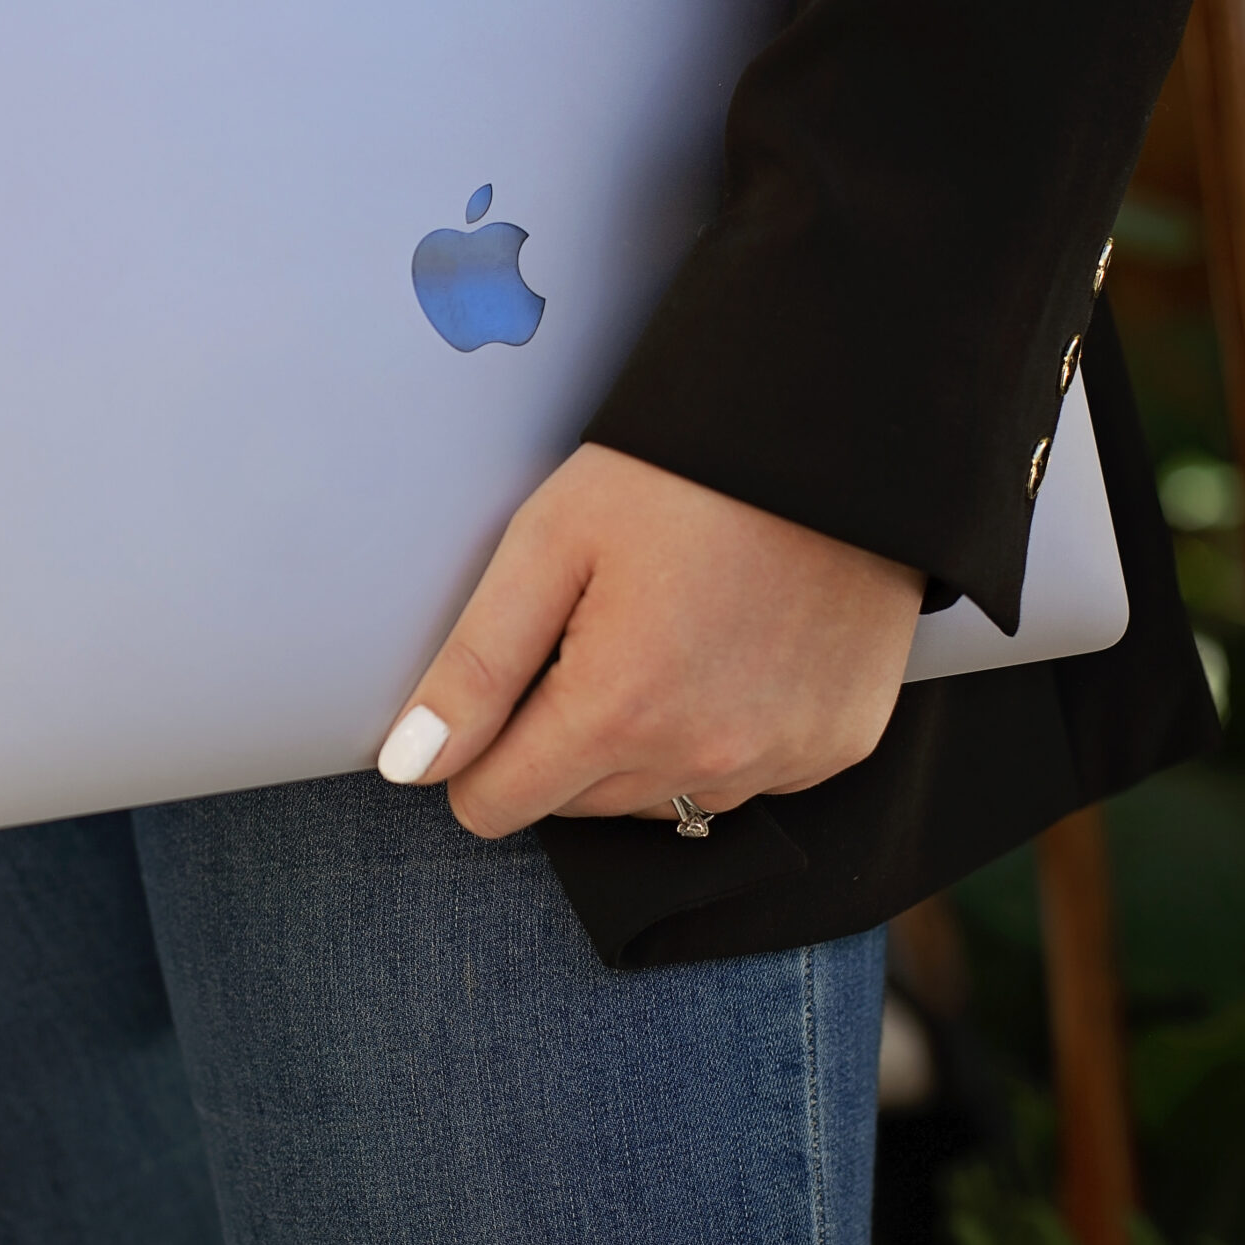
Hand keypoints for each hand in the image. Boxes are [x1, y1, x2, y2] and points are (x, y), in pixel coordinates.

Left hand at [376, 443, 924, 836]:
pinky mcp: (833, 748)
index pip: (494, 807)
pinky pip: (743, 781)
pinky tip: (733, 650)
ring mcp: (779, 763)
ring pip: (657, 800)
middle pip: (573, 806)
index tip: (505, 682)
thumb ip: (474, 667)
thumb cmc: (679, 477)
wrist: (835, 438)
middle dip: (562, 737)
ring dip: (643, 743)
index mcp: (617, 712)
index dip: (479, 748)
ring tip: (668, 633)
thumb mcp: (549, 544)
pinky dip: (724, 734)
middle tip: (597, 631)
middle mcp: (703, 760)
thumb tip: (408, 767)